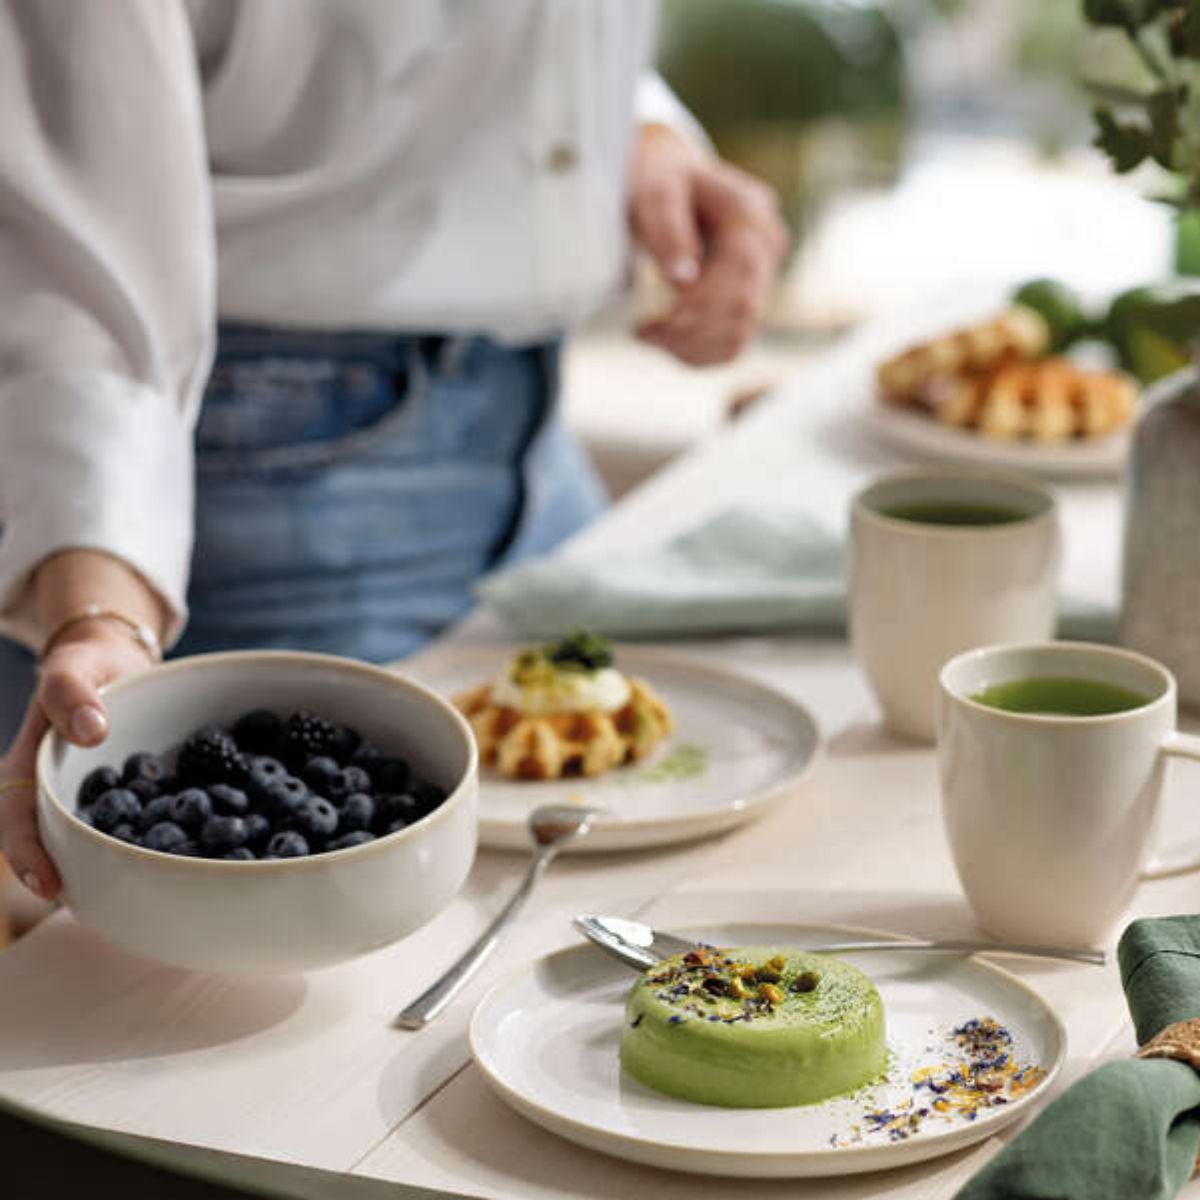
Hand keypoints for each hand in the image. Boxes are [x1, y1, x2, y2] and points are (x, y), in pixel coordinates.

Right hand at [0, 623, 153, 900]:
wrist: (117, 658)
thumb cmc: (86, 663)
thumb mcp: (72, 667)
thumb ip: (72, 693)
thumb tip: (91, 731)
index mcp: (30, 770)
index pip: (16, 821)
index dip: (27, 855)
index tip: (48, 885)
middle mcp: (58, 793)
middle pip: (54, 843)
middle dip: (72, 878)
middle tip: (99, 907)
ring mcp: (93, 799)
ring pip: (95, 841)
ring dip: (111, 867)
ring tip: (138, 896)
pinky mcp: (131, 797)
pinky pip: (137, 823)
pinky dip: (153, 840)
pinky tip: (181, 857)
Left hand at [630, 124, 788, 366]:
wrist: (671, 182)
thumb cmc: (661, 181)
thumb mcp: (655, 191)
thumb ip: (669, 229)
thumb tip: (683, 281)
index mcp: (753, 211)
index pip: (741, 269)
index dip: (699, 303)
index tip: (649, 319)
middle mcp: (768, 246)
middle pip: (744, 309)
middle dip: (689, 331)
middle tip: (642, 331)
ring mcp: (762, 278)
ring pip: (740, 335)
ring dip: (691, 348)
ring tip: (648, 336)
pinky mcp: (748, 302)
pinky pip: (733, 345)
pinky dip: (698, 355)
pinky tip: (665, 343)